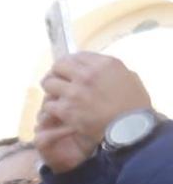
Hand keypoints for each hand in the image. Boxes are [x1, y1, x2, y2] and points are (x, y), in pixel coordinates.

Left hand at [37, 53, 152, 172]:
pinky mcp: (66, 109)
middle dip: (56, 73)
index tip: (69, 71)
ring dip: (51, 90)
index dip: (70, 64)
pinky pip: (48, 104)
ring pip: (48, 83)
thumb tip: (98, 69)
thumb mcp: (129, 77)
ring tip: (56, 97)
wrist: (129, 128)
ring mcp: (75, 91)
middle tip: (58, 82)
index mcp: (104, 63)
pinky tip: (57, 113)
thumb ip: (111, 71)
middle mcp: (87, 74)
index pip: (77, 55)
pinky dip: (51, 109)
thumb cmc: (134, 105)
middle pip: (59, 65)